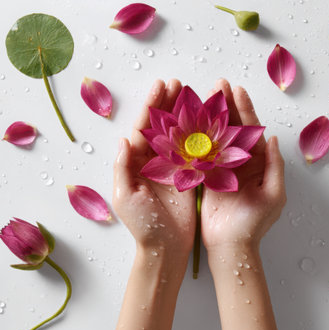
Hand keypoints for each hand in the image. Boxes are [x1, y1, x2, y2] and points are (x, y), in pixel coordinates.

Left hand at [113, 79, 195, 254]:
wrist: (165, 247)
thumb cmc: (142, 225)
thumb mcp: (125, 196)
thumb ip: (123, 167)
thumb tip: (124, 138)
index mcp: (135, 163)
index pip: (143, 127)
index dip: (151, 105)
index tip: (161, 85)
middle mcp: (153, 161)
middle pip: (160, 125)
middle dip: (168, 103)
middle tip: (178, 82)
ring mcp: (172, 167)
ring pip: (178, 133)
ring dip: (184, 113)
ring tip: (191, 93)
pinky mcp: (189, 175)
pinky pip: (193, 150)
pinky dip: (198, 134)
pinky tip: (205, 118)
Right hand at [201, 79, 285, 250]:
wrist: (231, 246)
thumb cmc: (255, 223)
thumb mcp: (274, 194)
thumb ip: (274, 165)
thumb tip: (271, 137)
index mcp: (257, 163)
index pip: (250, 130)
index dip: (244, 109)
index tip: (236, 89)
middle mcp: (239, 161)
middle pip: (232, 128)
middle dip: (226, 105)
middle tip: (218, 84)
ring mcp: (221, 168)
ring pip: (215, 136)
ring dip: (210, 116)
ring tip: (203, 96)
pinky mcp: (205, 177)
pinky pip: (201, 153)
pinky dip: (195, 137)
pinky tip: (189, 121)